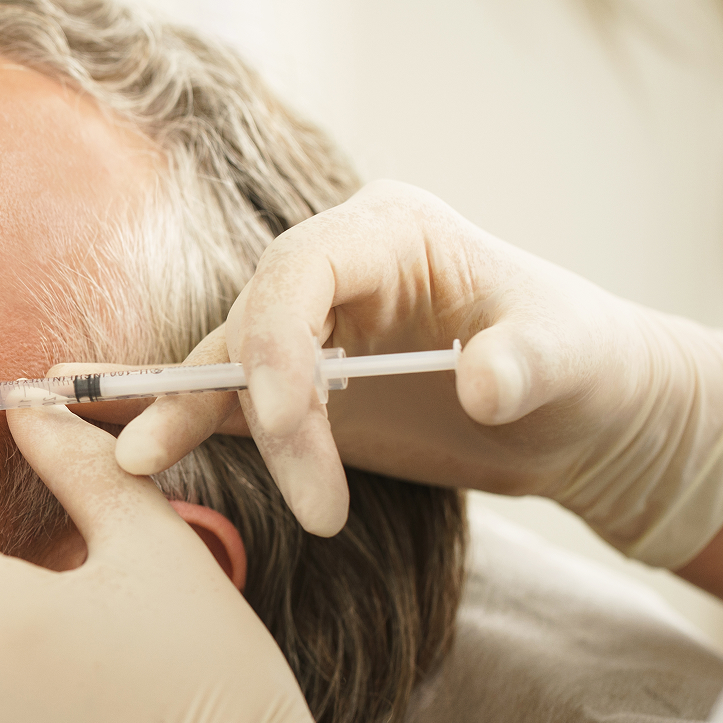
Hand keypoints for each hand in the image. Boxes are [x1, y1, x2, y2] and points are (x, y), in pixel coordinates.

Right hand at [84, 181, 722, 567]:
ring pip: (224, 361)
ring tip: (136, 462)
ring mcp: (314, 326)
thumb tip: (482, 384)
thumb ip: (530, 363)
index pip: (297, 276)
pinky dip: (186, 422)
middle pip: (253, 323)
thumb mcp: (574, 358)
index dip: (277, 354)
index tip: (298, 441)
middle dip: (237, 404)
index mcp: (390, 232)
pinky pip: (229, 399)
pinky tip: (138, 450)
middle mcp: (336, 268)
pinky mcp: (302, 383)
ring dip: (181, 412)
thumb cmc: (587, 365)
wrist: (586, 414)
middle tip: (258, 489)